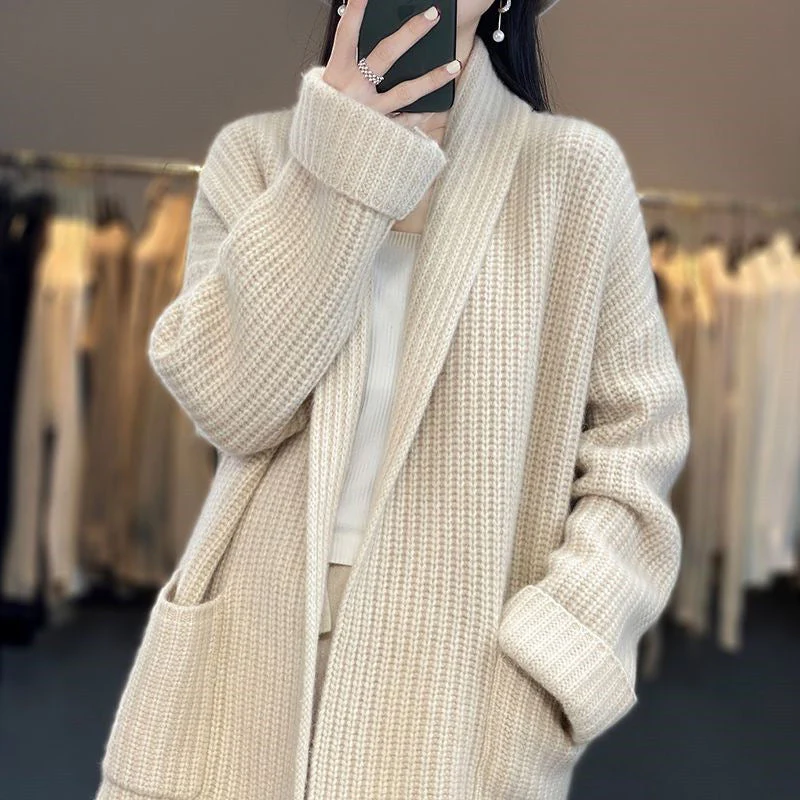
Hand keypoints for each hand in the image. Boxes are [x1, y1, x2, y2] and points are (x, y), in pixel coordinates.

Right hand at [322, 0, 460, 129]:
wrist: (320, 161)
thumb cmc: (327, 117)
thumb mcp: (328, 88)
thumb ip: (348, 65)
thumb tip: (374, 41)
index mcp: (336, 75)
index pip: (346, 34)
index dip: (355, 11)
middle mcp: (353, 92)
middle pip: (385, 55)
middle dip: (410, 32)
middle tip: (433, 14)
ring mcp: (368, 113)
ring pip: (405, 92)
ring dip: (432, 78)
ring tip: (454, 65)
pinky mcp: (379, 132)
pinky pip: (406, 120)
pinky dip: (421, 114)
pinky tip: (437, 105)